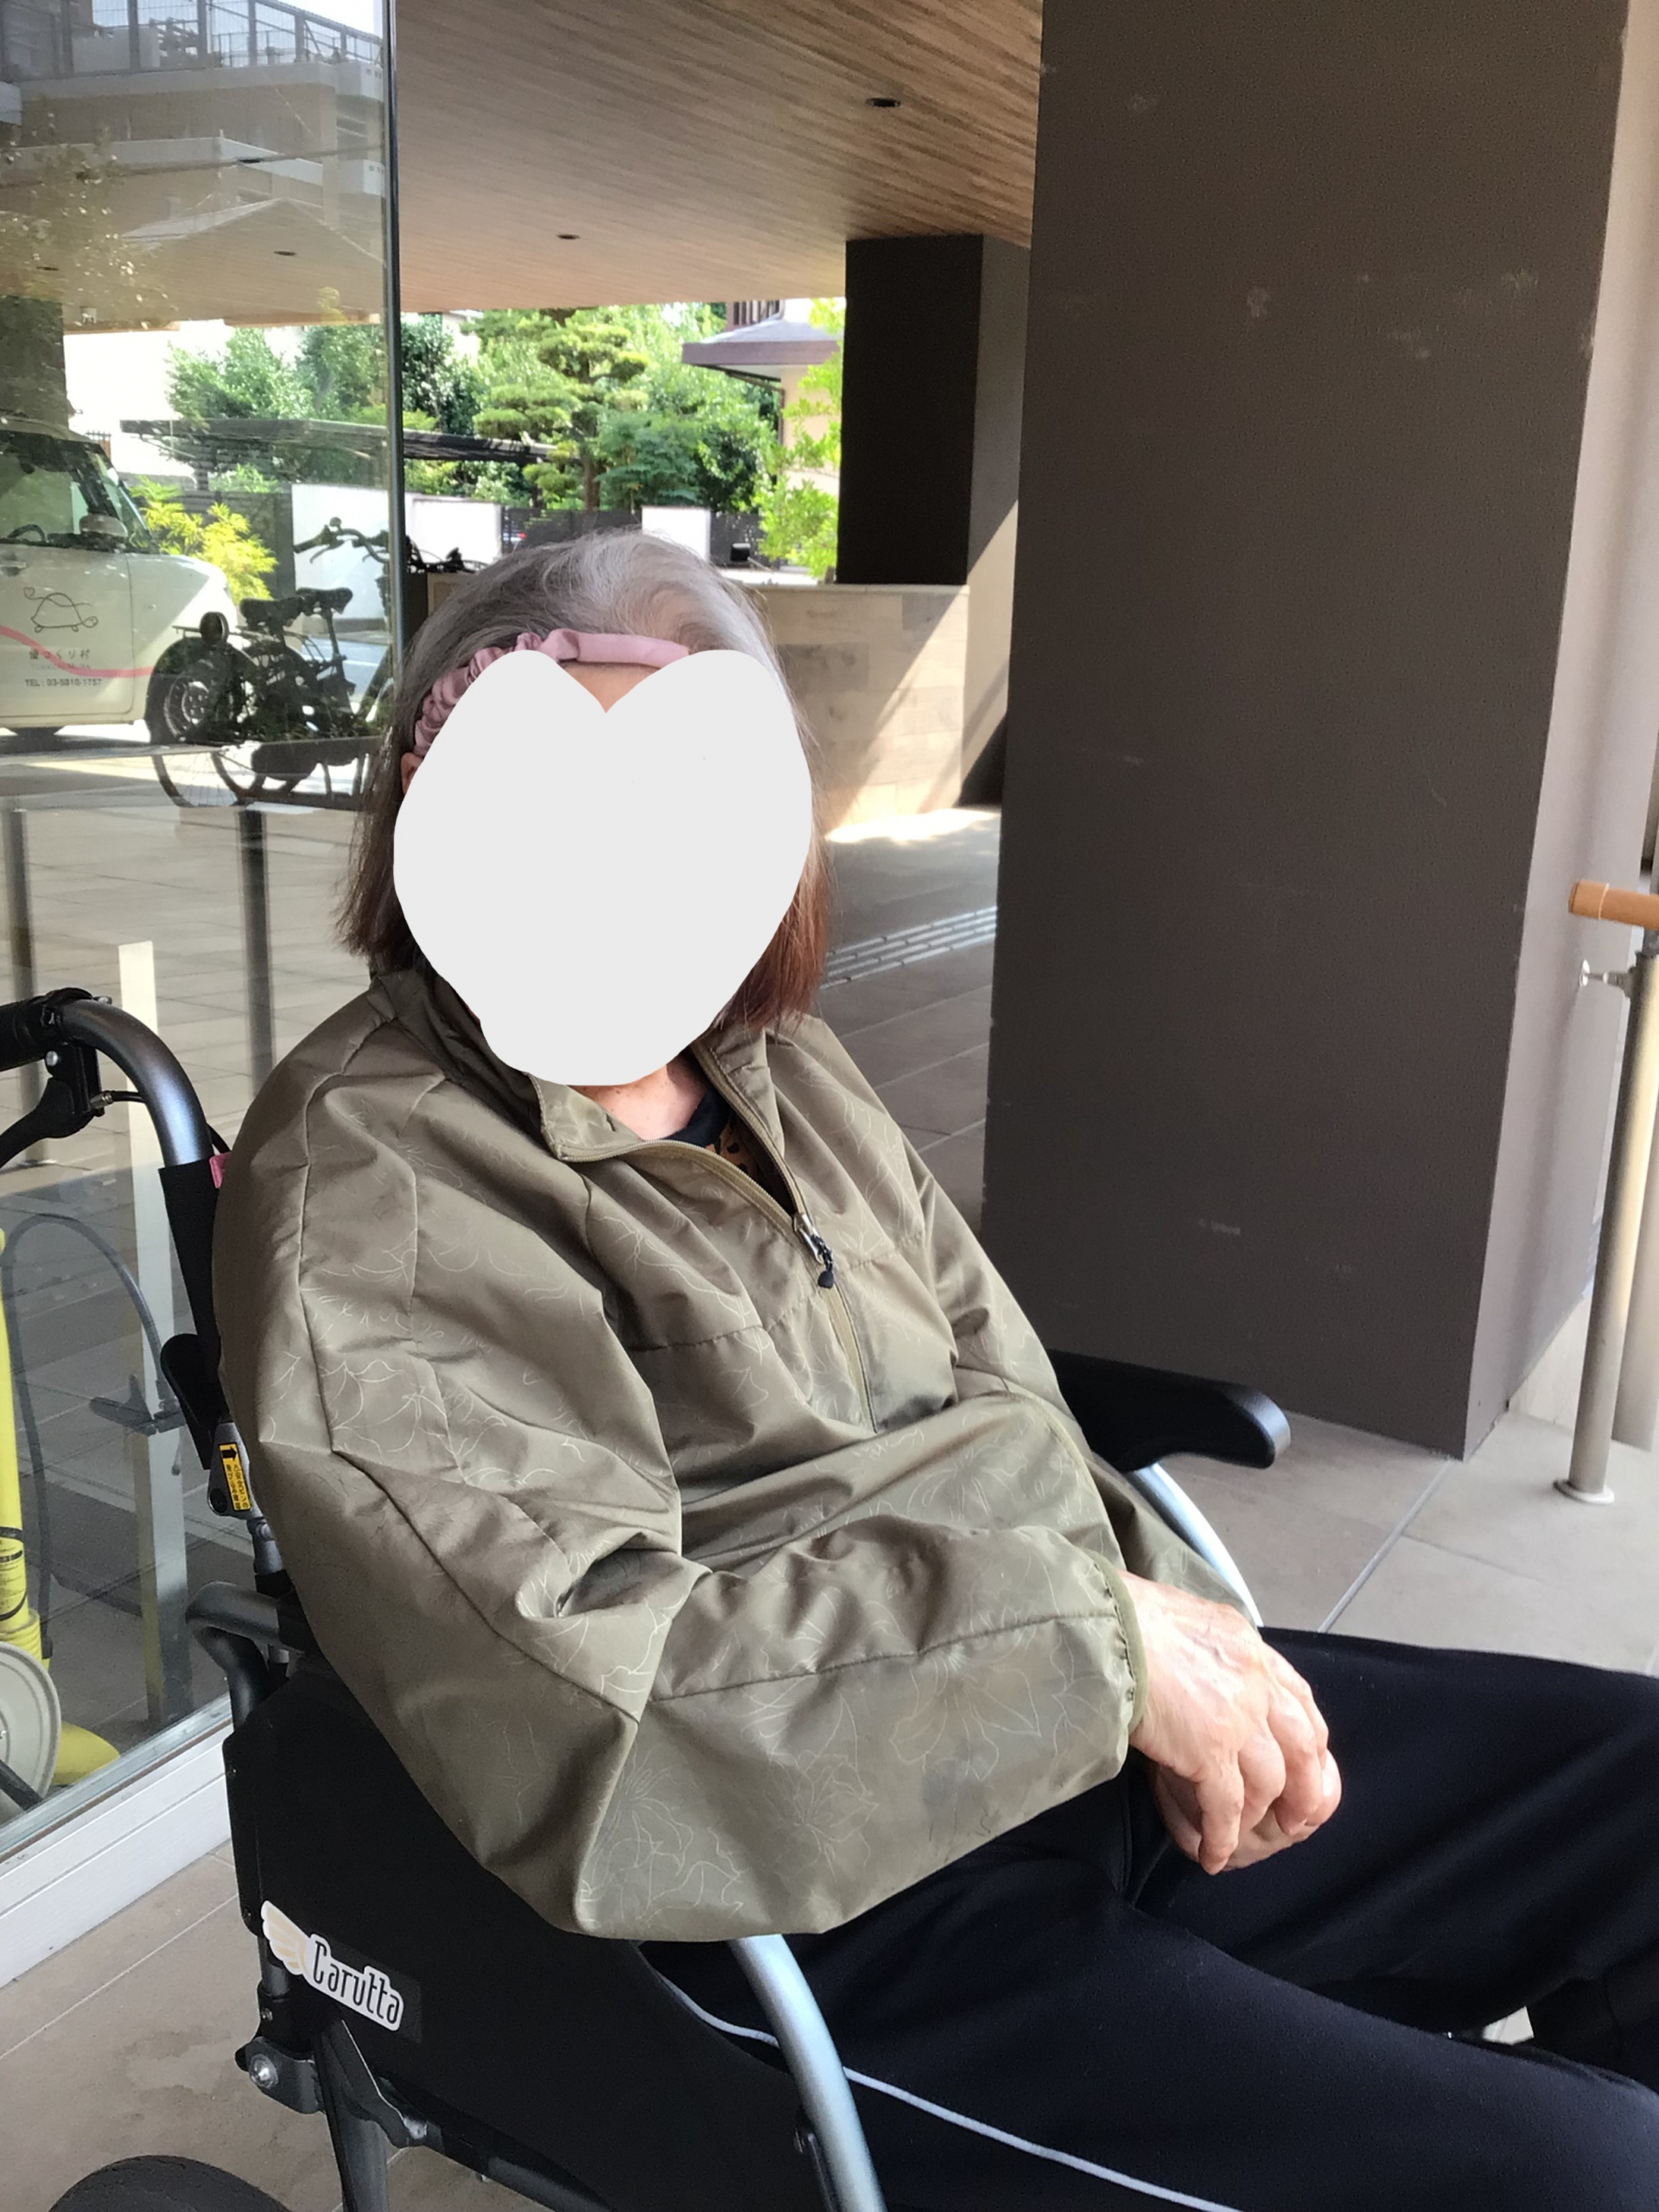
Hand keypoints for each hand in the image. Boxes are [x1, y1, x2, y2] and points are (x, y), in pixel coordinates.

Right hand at [1121, 1574, 1340, 1873]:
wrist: (1106, 1628)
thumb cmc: (1128, 1618)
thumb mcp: (1188, 1620)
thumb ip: (1211, 1650)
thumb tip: (1205, 1671)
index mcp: (1250, 1646)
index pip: (1300, 1698)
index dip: (1307, 1739)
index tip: (1303, 1764)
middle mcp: (1256, 1681)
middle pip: (1303, 1746)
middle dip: (1304, 1788)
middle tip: (1294, 1817)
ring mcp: (1237, 1718)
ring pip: (1269, 1782)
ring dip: (1258, 1816)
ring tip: (1242, 1838)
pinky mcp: (1209, 1752)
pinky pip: (1227, 1807)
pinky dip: (1222, 1836)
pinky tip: (1213, 1854)